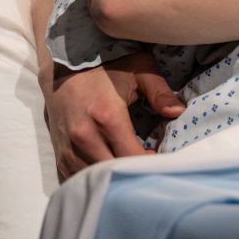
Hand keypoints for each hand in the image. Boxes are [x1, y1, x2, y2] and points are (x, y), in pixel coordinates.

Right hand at [46, 50, 184, 179]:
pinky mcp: (59, 152)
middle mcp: (85, 137)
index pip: (133, 157)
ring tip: (126, 165)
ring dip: (113, 177)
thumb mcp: (139, 68)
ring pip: (95, 178)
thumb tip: (179, 112)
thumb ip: (160, 92)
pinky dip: (94, 177)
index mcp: (107, 118)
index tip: (156, 155)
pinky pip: (77, 177)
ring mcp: (69, 147)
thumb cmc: (105, 65)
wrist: (64, 59)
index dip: (149, 163)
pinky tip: (106, 167)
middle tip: (144, 163)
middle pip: (114, 172)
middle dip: (133, 172)